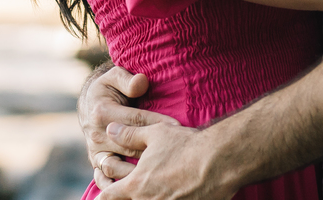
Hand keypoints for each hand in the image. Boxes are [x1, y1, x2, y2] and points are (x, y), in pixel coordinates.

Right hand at [79, 66, 177, 186]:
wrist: (89, 103)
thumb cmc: (108, 89)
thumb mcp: (114, 77)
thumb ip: (128, 80)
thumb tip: (141, 82)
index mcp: (103, 111)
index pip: (135, 120)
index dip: (157, 122)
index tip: (177, 127)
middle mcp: (97, 133)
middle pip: (129, 146)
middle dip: (152, 150)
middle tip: (174, 153)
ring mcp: (95, 150)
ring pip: (115, 166)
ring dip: (135, 172)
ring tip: (156, 176)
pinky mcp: (96, 161)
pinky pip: (101, 177)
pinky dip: (112, 186)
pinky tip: (130, 190)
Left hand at [98, 122, 234, 199]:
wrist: (219, 161)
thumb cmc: (186, 145)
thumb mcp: (155, 134)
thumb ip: (129, 134)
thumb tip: (109, 130)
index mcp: (136, 185)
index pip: (109, 196)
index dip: (104, 193)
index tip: (103, 190)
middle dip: (122, 197)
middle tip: (125, 188)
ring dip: (145, 198)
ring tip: (150, 190)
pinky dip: (166, 199)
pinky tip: (172, 193)